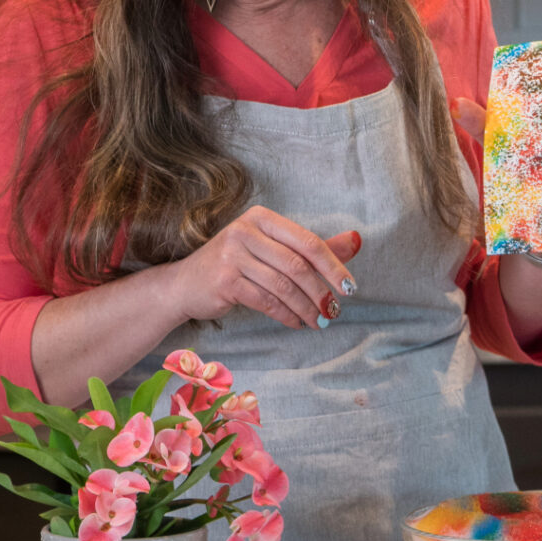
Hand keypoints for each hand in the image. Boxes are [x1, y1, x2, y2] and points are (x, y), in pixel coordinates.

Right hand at [167, 206, 360, 328]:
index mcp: (262, 218)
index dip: (333, 265)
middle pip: (297, 265)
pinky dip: (286, 315)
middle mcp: (245, 231)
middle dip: (321, 292)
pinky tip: (296, 322)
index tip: (349, 287)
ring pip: (283, 286)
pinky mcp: (224, 281)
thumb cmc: (236, 264)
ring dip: (306, 308)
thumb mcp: (273, 249)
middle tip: (335, 310)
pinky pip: (266, 301)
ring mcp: (232, 255)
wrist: (184, 284)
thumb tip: (356, 240)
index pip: (307, 241)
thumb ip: (313, 247)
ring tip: (319, 321)